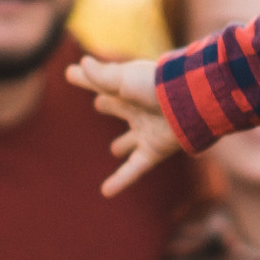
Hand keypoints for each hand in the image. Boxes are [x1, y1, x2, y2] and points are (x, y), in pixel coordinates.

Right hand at [66, 57, 179, 195]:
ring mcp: (147, 131)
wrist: (189, 104)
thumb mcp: (123, 79)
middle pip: (118, 107)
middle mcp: (137, 108)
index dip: (86, 78)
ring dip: (123, 144)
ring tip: (116, 150)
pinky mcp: (154, 151)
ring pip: (131, 140)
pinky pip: (134, 169)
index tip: (70, 73)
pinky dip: (120, 181)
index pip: (100, 83)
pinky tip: (105, 192)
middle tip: (100, 104)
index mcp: (127, 88)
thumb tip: (76, 67)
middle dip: (110, 105)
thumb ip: (99, 76)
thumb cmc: (154, 87)